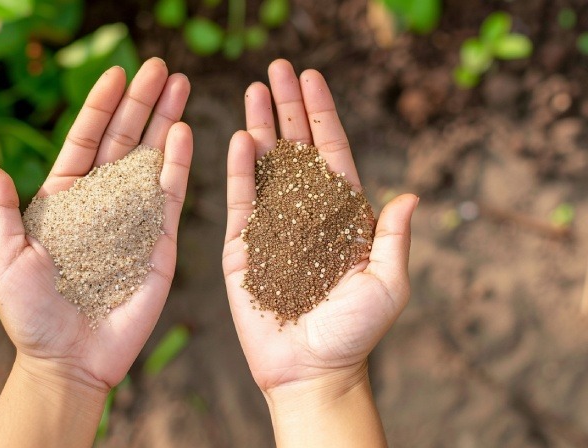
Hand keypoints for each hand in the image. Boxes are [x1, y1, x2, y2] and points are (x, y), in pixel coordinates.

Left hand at [0, 58, 192, 392]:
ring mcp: (132, 221)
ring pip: (151, 160)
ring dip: (165, 121)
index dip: (100, 107)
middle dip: (142, 102)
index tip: (117, 72)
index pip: (85, 141)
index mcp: (64, 201)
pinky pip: (169, 197)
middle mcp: (101, 204)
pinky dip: (177, 163)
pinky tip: (182, 133)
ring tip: (181, 85)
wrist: (68, 360)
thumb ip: (1, 211)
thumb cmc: (29, 314)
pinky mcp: (158, 244)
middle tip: (162, 68)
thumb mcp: (3, 259)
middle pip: (123, 141)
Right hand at [222, 59, 416, 396]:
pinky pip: (240, 201)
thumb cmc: (353, 332)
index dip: (322, 115)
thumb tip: (409, 196)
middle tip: (277, 69)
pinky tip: (239, 139)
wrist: (310, 369)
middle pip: (296, 149)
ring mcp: (272, 227)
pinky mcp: (242, 247)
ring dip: (260, 127)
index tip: (312, 79)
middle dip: (287, 108)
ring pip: (265, 166)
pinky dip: (239, 170)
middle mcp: (305, 214)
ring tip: (253, 90)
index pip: (331, 154)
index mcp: (340, 217)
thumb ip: (394, 239)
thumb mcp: (386, 284)